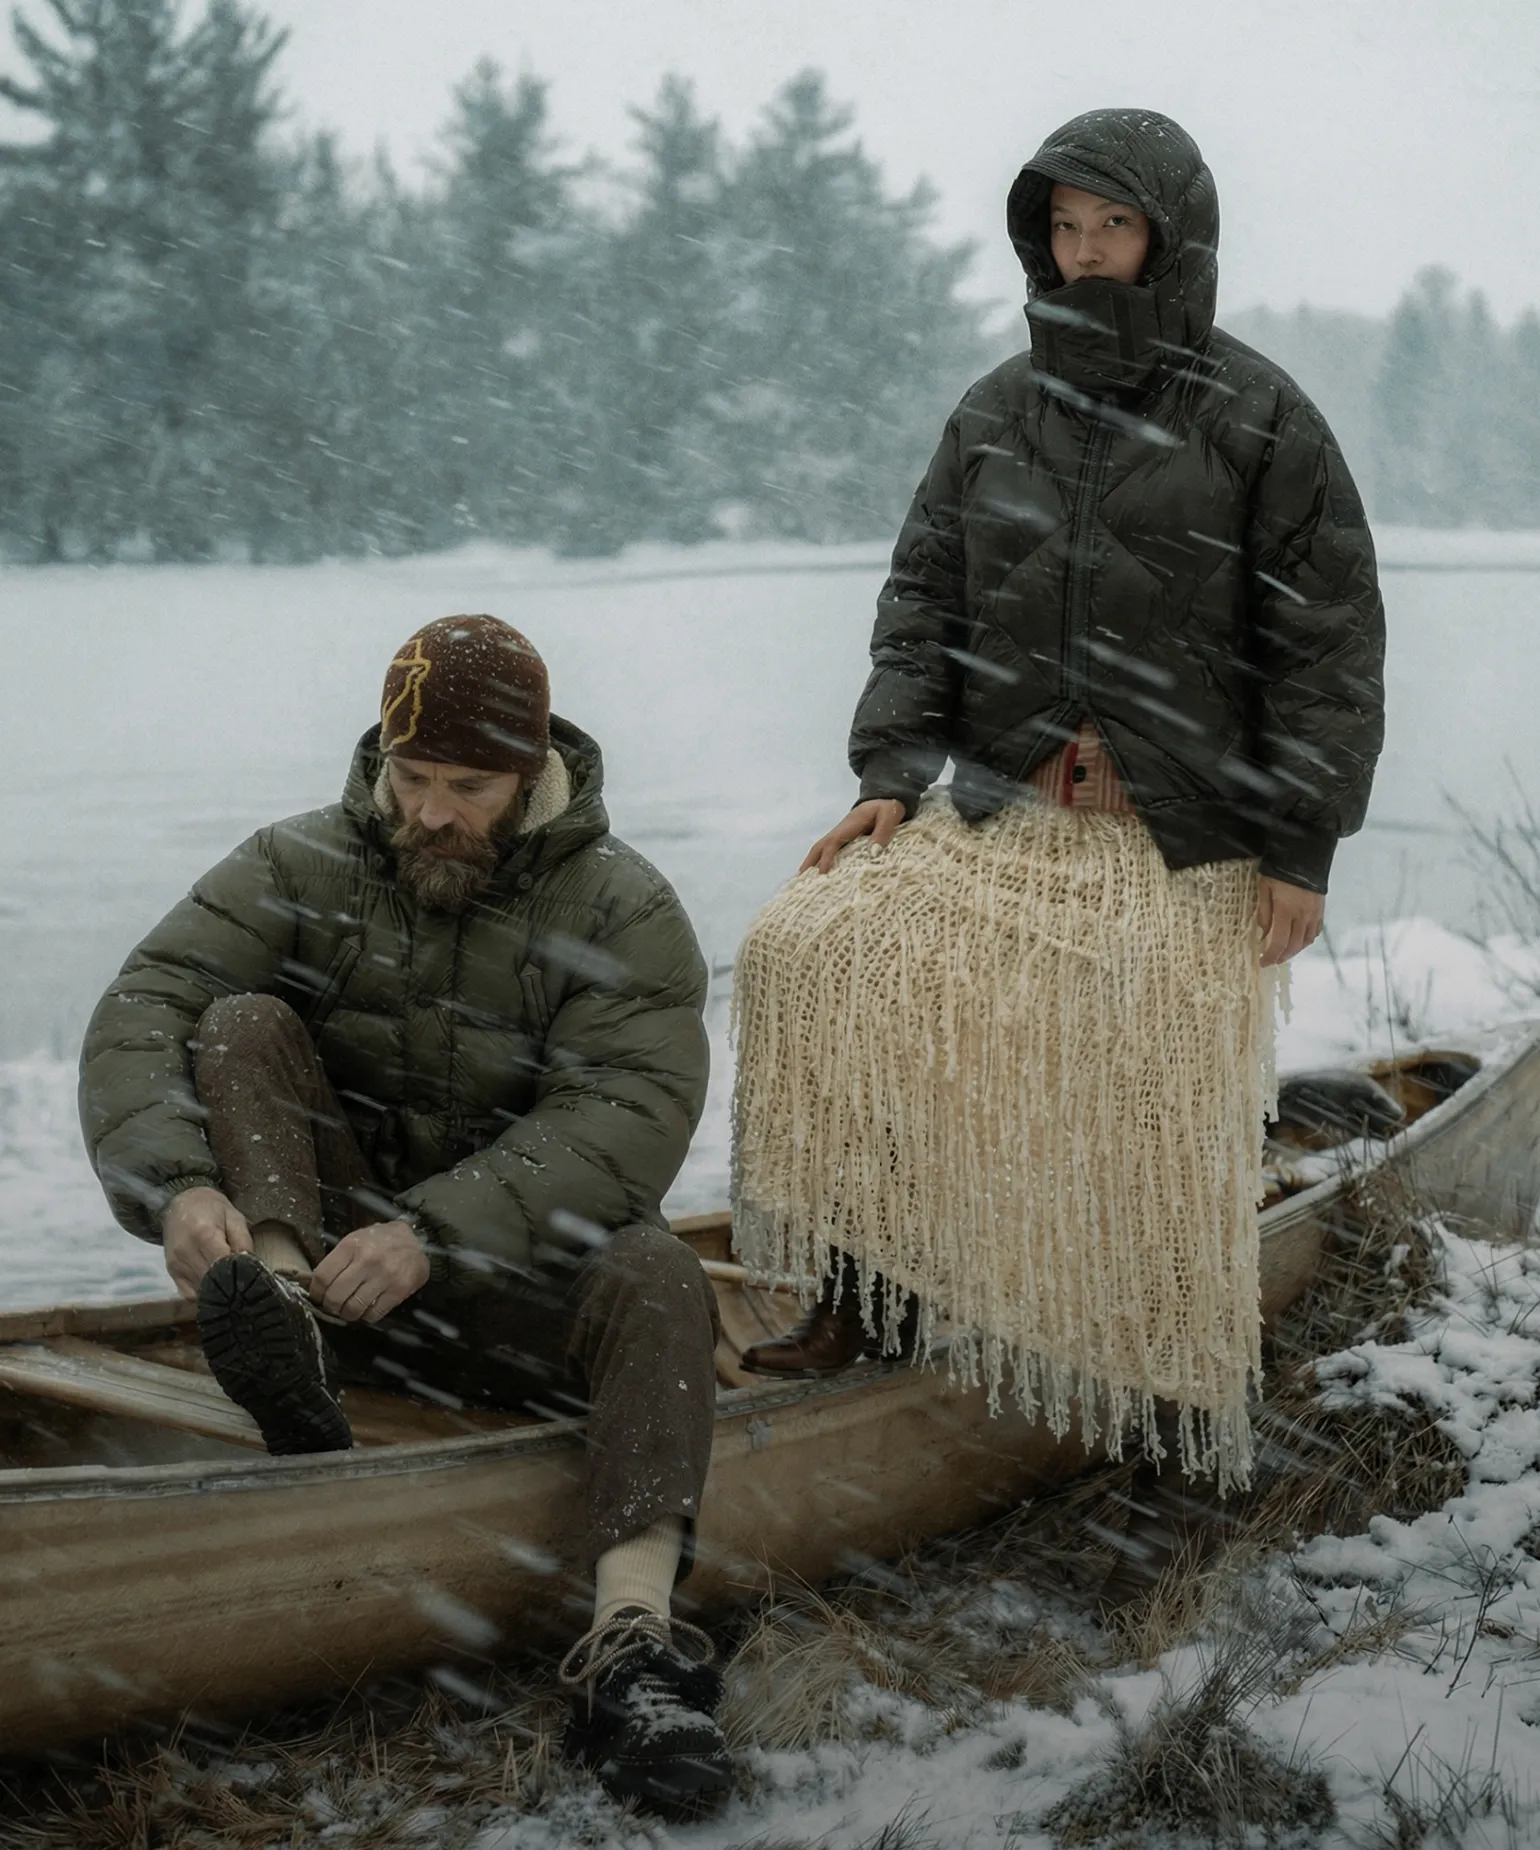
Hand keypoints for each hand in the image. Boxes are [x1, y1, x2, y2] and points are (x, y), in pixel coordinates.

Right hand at [161, 1186, 251, 1299]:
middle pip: (212, 1282)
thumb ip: (243, 1241)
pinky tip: (213, 1286)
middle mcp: (186, 1253)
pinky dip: (202, 1293)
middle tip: (245, 1285)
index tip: (252, 1279)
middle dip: (230, 1286)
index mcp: (204, 1235)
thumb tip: (250, 1266)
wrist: (180, 1202)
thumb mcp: (234, 1217)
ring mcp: (176, 1265)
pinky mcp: (171, 1272)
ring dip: (217, 1291)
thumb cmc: (211, 1207)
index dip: (239, 1276)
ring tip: (230, 1285)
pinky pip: (189, 1294)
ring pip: (201, 1290)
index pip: (224, 1267)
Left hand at [310, 1220, 429, 1323]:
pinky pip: (373, 1314)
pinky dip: (366, 1316)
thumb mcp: (356, 1239)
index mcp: (352, 1245)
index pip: (322, 1277)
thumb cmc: (381, 1240)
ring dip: (347, 1314)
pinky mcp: (398, 1290)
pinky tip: (367, 1309)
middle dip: (330, 1306)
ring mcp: (384, 1277)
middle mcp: (367, 1261)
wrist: (419, 1241)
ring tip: (348, 1309)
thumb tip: (318, 1285)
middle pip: (335, 1296)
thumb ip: (338, 1259)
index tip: (318, 1296)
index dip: (316, 1292)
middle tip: (333, 1306)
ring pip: (353, 1309)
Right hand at [800, 799, 906, 874]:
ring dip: (812, 863)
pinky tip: (820, 874)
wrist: (884, 797)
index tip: (822, 873)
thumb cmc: (887, 807)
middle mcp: (841, 831)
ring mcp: (841, 835)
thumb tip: (873, 852)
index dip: (827, 857)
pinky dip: (821, 861)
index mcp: (850, 826)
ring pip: (822, 849)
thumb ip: (882, 832)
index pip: (834, 842)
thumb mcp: (889, 816)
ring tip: (805, 881)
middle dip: (809, 862)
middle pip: (820, 846)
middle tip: (801, 879)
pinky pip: (830, 851)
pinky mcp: (845, 839)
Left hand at [1257, 876, 1324, 966]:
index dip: (1271, 955)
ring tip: (1284, 953)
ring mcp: (1314, 914)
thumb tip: (1263, 934)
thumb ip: (1264, 912)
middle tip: (1272, 960)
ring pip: (1306, 941)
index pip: (1280, 942)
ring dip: (1295, 950)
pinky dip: (1306, 940)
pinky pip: (1315, 931)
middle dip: (1282, 956)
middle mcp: (1302, 916)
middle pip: (1294, 945)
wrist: (1304, 855)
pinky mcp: (1321, 910)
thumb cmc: (1279, 870)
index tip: (1264, 962)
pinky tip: (1299, 941)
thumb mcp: (1264, 888)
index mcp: (1286, 911)